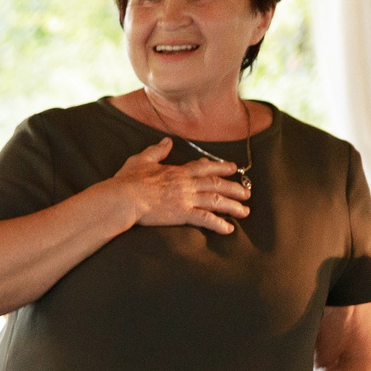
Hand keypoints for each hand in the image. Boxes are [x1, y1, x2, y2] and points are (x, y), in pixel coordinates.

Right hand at [107, 138, 248, 234]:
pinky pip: (205, 218)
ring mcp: (186, 198)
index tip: (233, 169)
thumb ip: (156, 151)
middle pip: (217, 184)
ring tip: (244, 212)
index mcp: (178, 171)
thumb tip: (166, 141)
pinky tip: (228, 229)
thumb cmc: (128, 181)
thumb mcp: (141, 160)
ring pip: (216, 200)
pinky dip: (219, 223)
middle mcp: (187, 183)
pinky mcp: (182, 213)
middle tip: (247, 193)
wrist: (123, 198)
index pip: (205, 167)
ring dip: (233, 206)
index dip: (221, 167)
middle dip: (234, 188)